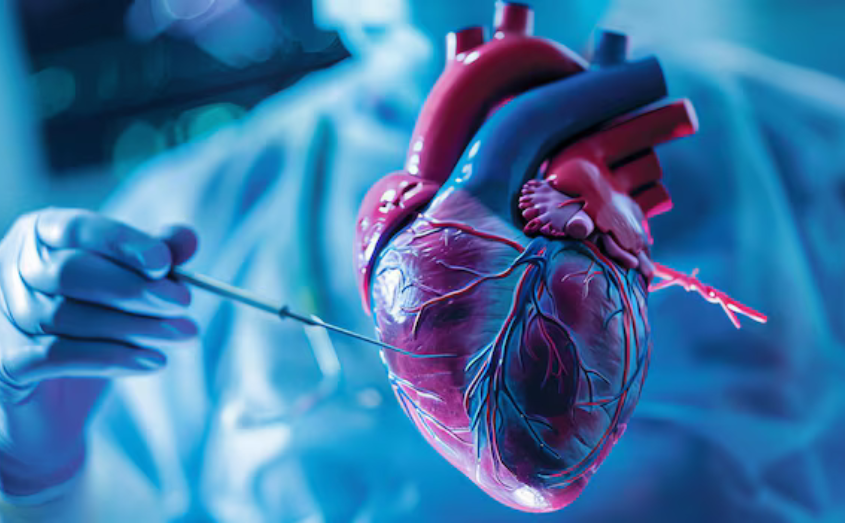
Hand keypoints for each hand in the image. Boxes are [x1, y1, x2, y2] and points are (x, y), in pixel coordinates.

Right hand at [0, 209, 197, 496]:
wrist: (58, 403)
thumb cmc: (97, 328)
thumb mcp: (132, 287)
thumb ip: (157, 257)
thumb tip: (186, 237)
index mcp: (41, 236)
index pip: (78, 228)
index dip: (122, 243)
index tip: (164, 263)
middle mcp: (11, 269)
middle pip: (71, 271)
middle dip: (135, 288)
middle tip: (184, 303)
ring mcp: (1, 315)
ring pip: (67, 314)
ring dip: (134, 326)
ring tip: (181, 335)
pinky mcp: (5, 360)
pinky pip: (58, 355)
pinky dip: (112, 357)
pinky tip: (154, 361)